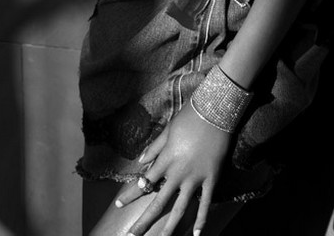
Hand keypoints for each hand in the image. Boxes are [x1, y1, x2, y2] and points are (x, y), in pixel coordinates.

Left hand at [115, 102, 230, 235]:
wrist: (215, 110)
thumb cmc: (190, 116)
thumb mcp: (168, 129)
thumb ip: (154, 147)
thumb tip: (141, 161)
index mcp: (166, 159)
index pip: (144, 182)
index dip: (131, 194)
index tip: (118, 204)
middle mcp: (178, 172)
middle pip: (158, 202)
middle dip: (144, 221)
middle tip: (132, 235)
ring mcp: (195, 178)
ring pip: (180, 208)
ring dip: (170, 227)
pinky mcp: (211, 178)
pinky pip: (205, 203)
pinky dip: (202, 220)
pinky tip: (197, 234)